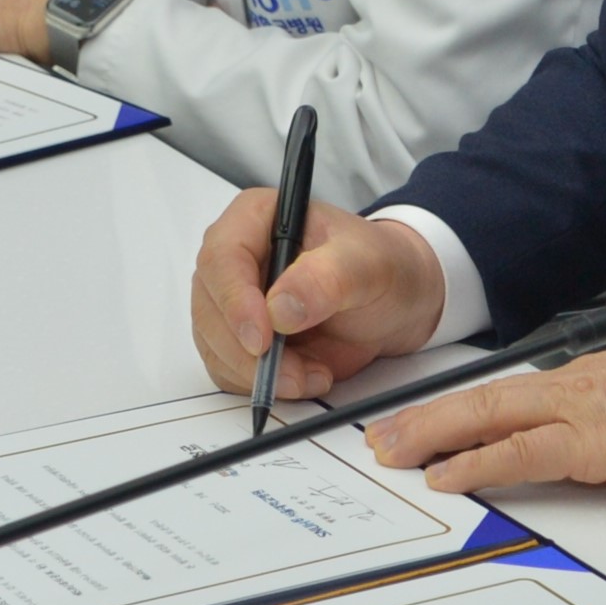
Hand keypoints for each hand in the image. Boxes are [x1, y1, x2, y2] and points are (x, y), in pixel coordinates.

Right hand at [191, 192, 446, 399]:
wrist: (396, 301)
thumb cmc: (381, 266)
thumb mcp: (367, 264)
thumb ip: (326, 278)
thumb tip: (279, 308)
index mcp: (256, 218)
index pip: (222, 258)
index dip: (234, 302)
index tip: (262, 340)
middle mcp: (235, 258)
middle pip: (210, 309)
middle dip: (248, 353)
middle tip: (295, 374)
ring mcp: (232, 301)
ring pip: (216, 347)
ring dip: (260, 375)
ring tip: (314, 373)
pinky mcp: (239, 339)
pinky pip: (231, 372)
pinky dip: (264, 386)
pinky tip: (306, 376)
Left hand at [369, 349, 605, 504]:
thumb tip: (582, 455)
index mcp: (589, 381)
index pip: (508, 396)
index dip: (459, 411)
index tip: (422, 426)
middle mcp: (578, 386)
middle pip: (485, 399)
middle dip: (428, 419)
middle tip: (382, 438)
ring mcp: (584, 410)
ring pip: (491, 417)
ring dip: (435, 436)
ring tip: (394, 454)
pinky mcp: (596, 443)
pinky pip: (525, 452)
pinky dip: (480, 462)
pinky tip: (448, 475)